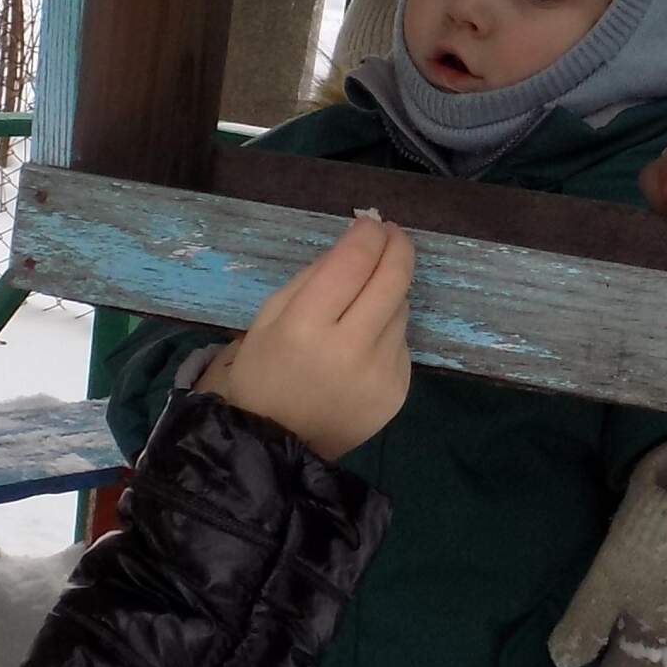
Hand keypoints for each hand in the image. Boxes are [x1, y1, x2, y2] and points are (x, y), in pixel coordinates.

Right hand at [202, 216, 413, 460]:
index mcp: (306, 326)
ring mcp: (380, 373)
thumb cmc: (264, 374)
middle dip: (397, 247)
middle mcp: (350, 349)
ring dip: (389, 293)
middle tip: (392, 234)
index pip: (353, 262)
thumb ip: (314, 275)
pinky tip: (362, 345)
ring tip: (363, 301)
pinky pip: (402, 342)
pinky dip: (387, 332)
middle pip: (392, 279)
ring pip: (401, 309)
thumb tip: (358, 240)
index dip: (368, 233)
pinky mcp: (398, 392)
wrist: (277, 445)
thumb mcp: (270, 315)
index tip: (370, 221)